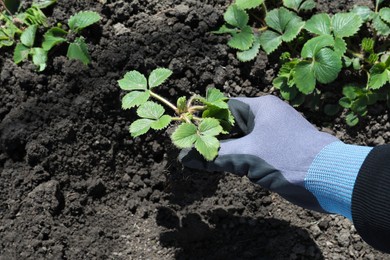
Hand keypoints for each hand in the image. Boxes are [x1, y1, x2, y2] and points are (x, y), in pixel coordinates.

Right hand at [180, 95, 338, 211]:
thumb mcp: (247, 155)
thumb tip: (185, 157)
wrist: (330, 179)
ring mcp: (275, 134)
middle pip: (232, 124)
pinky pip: (253, 151)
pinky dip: (240, 158)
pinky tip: (227, 167)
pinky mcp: (280, 152)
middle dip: (215, 136)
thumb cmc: (289, 158)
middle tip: (193, 148)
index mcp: (262, 107)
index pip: (225, 107)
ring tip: (204, 159)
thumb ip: (215, 155)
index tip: (189, 132)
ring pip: (242, 139)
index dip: (207, 118)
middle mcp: (268, 117)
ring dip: (227, 150)